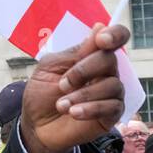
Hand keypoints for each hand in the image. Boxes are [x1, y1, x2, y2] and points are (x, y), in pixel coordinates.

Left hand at [21, 23, 129, 152]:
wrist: (36, 125)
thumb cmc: (42, 94)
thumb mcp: (50, 68)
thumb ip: (74, 52)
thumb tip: (100, 27)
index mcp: (91, 55)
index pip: (116, 37)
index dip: (115, 34)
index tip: (101, 40)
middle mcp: (106, 71)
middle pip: (110, 60)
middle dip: (84, 70)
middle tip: (62, 84)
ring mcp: (111, 93)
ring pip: (112, 85)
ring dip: (83, 94)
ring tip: (61, 105)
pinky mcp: (112, 114)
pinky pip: (112, 106)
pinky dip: (91, 108)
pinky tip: (74, 112)